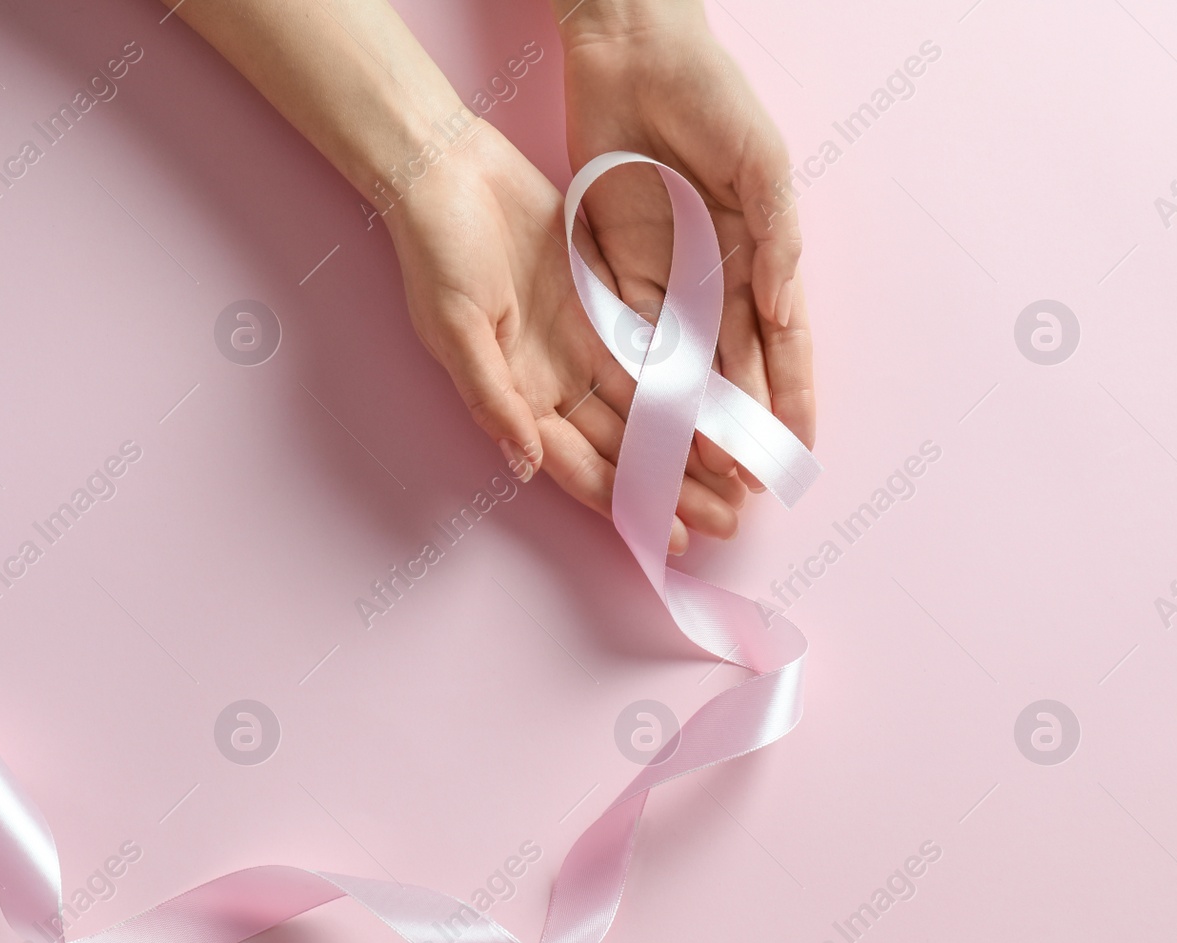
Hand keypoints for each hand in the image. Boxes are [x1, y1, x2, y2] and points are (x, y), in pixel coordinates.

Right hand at [382, 122, 746, 552]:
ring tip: (740, 477)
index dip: (626, 504)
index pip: (581, 467)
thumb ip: (491, 396)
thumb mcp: (456, 328)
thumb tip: (525, 463)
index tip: (672, 538)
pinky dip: (688, 377)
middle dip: (675, 488)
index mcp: (517, 397)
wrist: (445, 170)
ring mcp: (580, 342)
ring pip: (647, 406)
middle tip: (730, 522)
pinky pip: (655, 348)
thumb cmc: (437, 251)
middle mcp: (554, 381)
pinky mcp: (602, 300)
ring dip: (690, 443)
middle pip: (625, 449)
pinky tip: (726, 402)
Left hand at [556, 1, 815, 488]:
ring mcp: (666, 273)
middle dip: (740, 425)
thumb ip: (776, 236)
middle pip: (732, 365)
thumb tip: (782, 309)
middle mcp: (716, 273)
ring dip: (691, 416)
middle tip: (744, 483)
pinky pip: (630, 332)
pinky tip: (646, 418)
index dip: (792, 394)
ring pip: (683, 363)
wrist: (631, 51)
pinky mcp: (615, 264)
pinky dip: (640, 376)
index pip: (782, 339)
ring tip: (696, 468)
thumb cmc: (711, 95)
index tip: (800, 447)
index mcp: (760, 249)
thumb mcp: (760, 160)